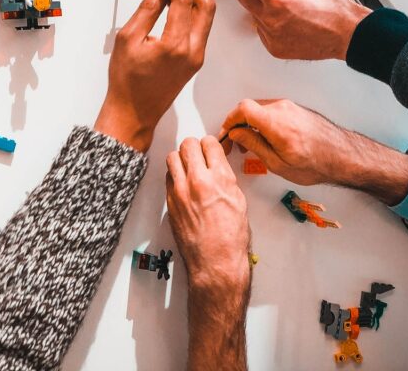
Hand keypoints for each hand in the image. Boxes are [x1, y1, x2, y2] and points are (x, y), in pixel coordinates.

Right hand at [94, 0, 214, 151]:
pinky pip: (202, 28)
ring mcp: (197, 57)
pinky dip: (193, 10)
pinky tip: (178, 3)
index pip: (182, 0)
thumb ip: (147, 9)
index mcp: (175, 45)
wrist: (134, 113)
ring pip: (207, 16)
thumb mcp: (128, 38)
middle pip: (205, 5)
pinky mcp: (196, 60)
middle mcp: (192, 51)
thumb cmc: (126, 81)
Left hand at [166, 136, 250, 295]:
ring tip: (188, 167)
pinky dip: (174, 176)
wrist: (215, 263)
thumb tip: (218, 167)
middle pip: (188, 145)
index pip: (210, 143)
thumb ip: (226, 179)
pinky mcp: (170, 202)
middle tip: (198, 154)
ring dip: (181, 159)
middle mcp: (198, 181)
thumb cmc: (231, 239)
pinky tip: (183, 184)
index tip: (211, 148)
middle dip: (194, 147)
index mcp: (220, 178)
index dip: (211, 144)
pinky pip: (168, 177)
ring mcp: (181, 191)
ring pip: (173, 157)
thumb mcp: (239, 201)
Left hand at [215, 0, 369, 60]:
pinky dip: (267, 22)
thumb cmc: (331, 8)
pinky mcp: (273, 48)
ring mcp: (270, 36)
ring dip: (260, 5)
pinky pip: (261, 30)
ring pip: (252, 13)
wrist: (346, 35)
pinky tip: (286, 19)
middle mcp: (270, 20)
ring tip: (284, 3)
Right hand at [218, 99, 407, 206]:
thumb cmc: (316, 163)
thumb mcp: (278, 163)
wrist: (343, 157)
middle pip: (250, 107)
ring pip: (261, 109)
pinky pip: (272, 110)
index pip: (242, 108)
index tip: (226, 132)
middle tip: (236, 143)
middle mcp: (282, 108)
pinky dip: (263, 121)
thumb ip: (254, 145)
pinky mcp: (296, 109)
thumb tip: (237, 134)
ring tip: (251, 144)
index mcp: (275, 122)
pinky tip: (266, 138)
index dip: (229, 120)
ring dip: (251, 123)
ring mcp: (290, 107)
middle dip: (238, 124)